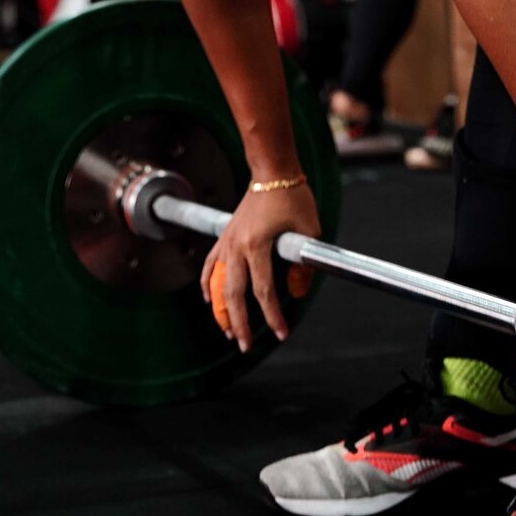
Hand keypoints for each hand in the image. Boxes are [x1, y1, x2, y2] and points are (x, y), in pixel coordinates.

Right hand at [200, 180, 319, 351]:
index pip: (263, 291)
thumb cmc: (293, 196)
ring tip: (227, 330)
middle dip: (239, 322)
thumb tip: (296, 293)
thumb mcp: (309, 230)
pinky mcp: (225, 236)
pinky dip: (207, 284)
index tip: (281, 333)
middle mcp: (237, 245)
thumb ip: (303, 266)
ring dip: (220, 309)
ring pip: (216, 283)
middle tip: (245, 344)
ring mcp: (227, 241)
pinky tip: (209, 299)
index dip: (273, 316)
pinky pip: (209, 265)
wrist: (273, 170)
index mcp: (257, 244)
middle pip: (233, 294)